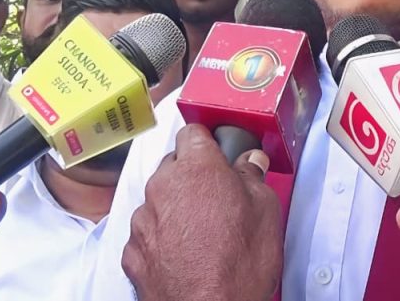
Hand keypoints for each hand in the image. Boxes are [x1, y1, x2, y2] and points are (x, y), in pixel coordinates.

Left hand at [122, 124, 281, 300]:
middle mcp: (163, 187)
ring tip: (203, 233)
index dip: (209, 143)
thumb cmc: (237, 266)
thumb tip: (249, 164)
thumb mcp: (266, 211)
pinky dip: (162, 237)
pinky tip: (185, 253)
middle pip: (174, 165)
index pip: (193, 133)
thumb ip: (253, 177)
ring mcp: (143, 219)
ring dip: (177, 207)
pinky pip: (148, 231)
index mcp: (197, 168)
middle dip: (193, 176)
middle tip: (218, 197)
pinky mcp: (132, 250)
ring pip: (159, 199)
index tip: (220, 155)